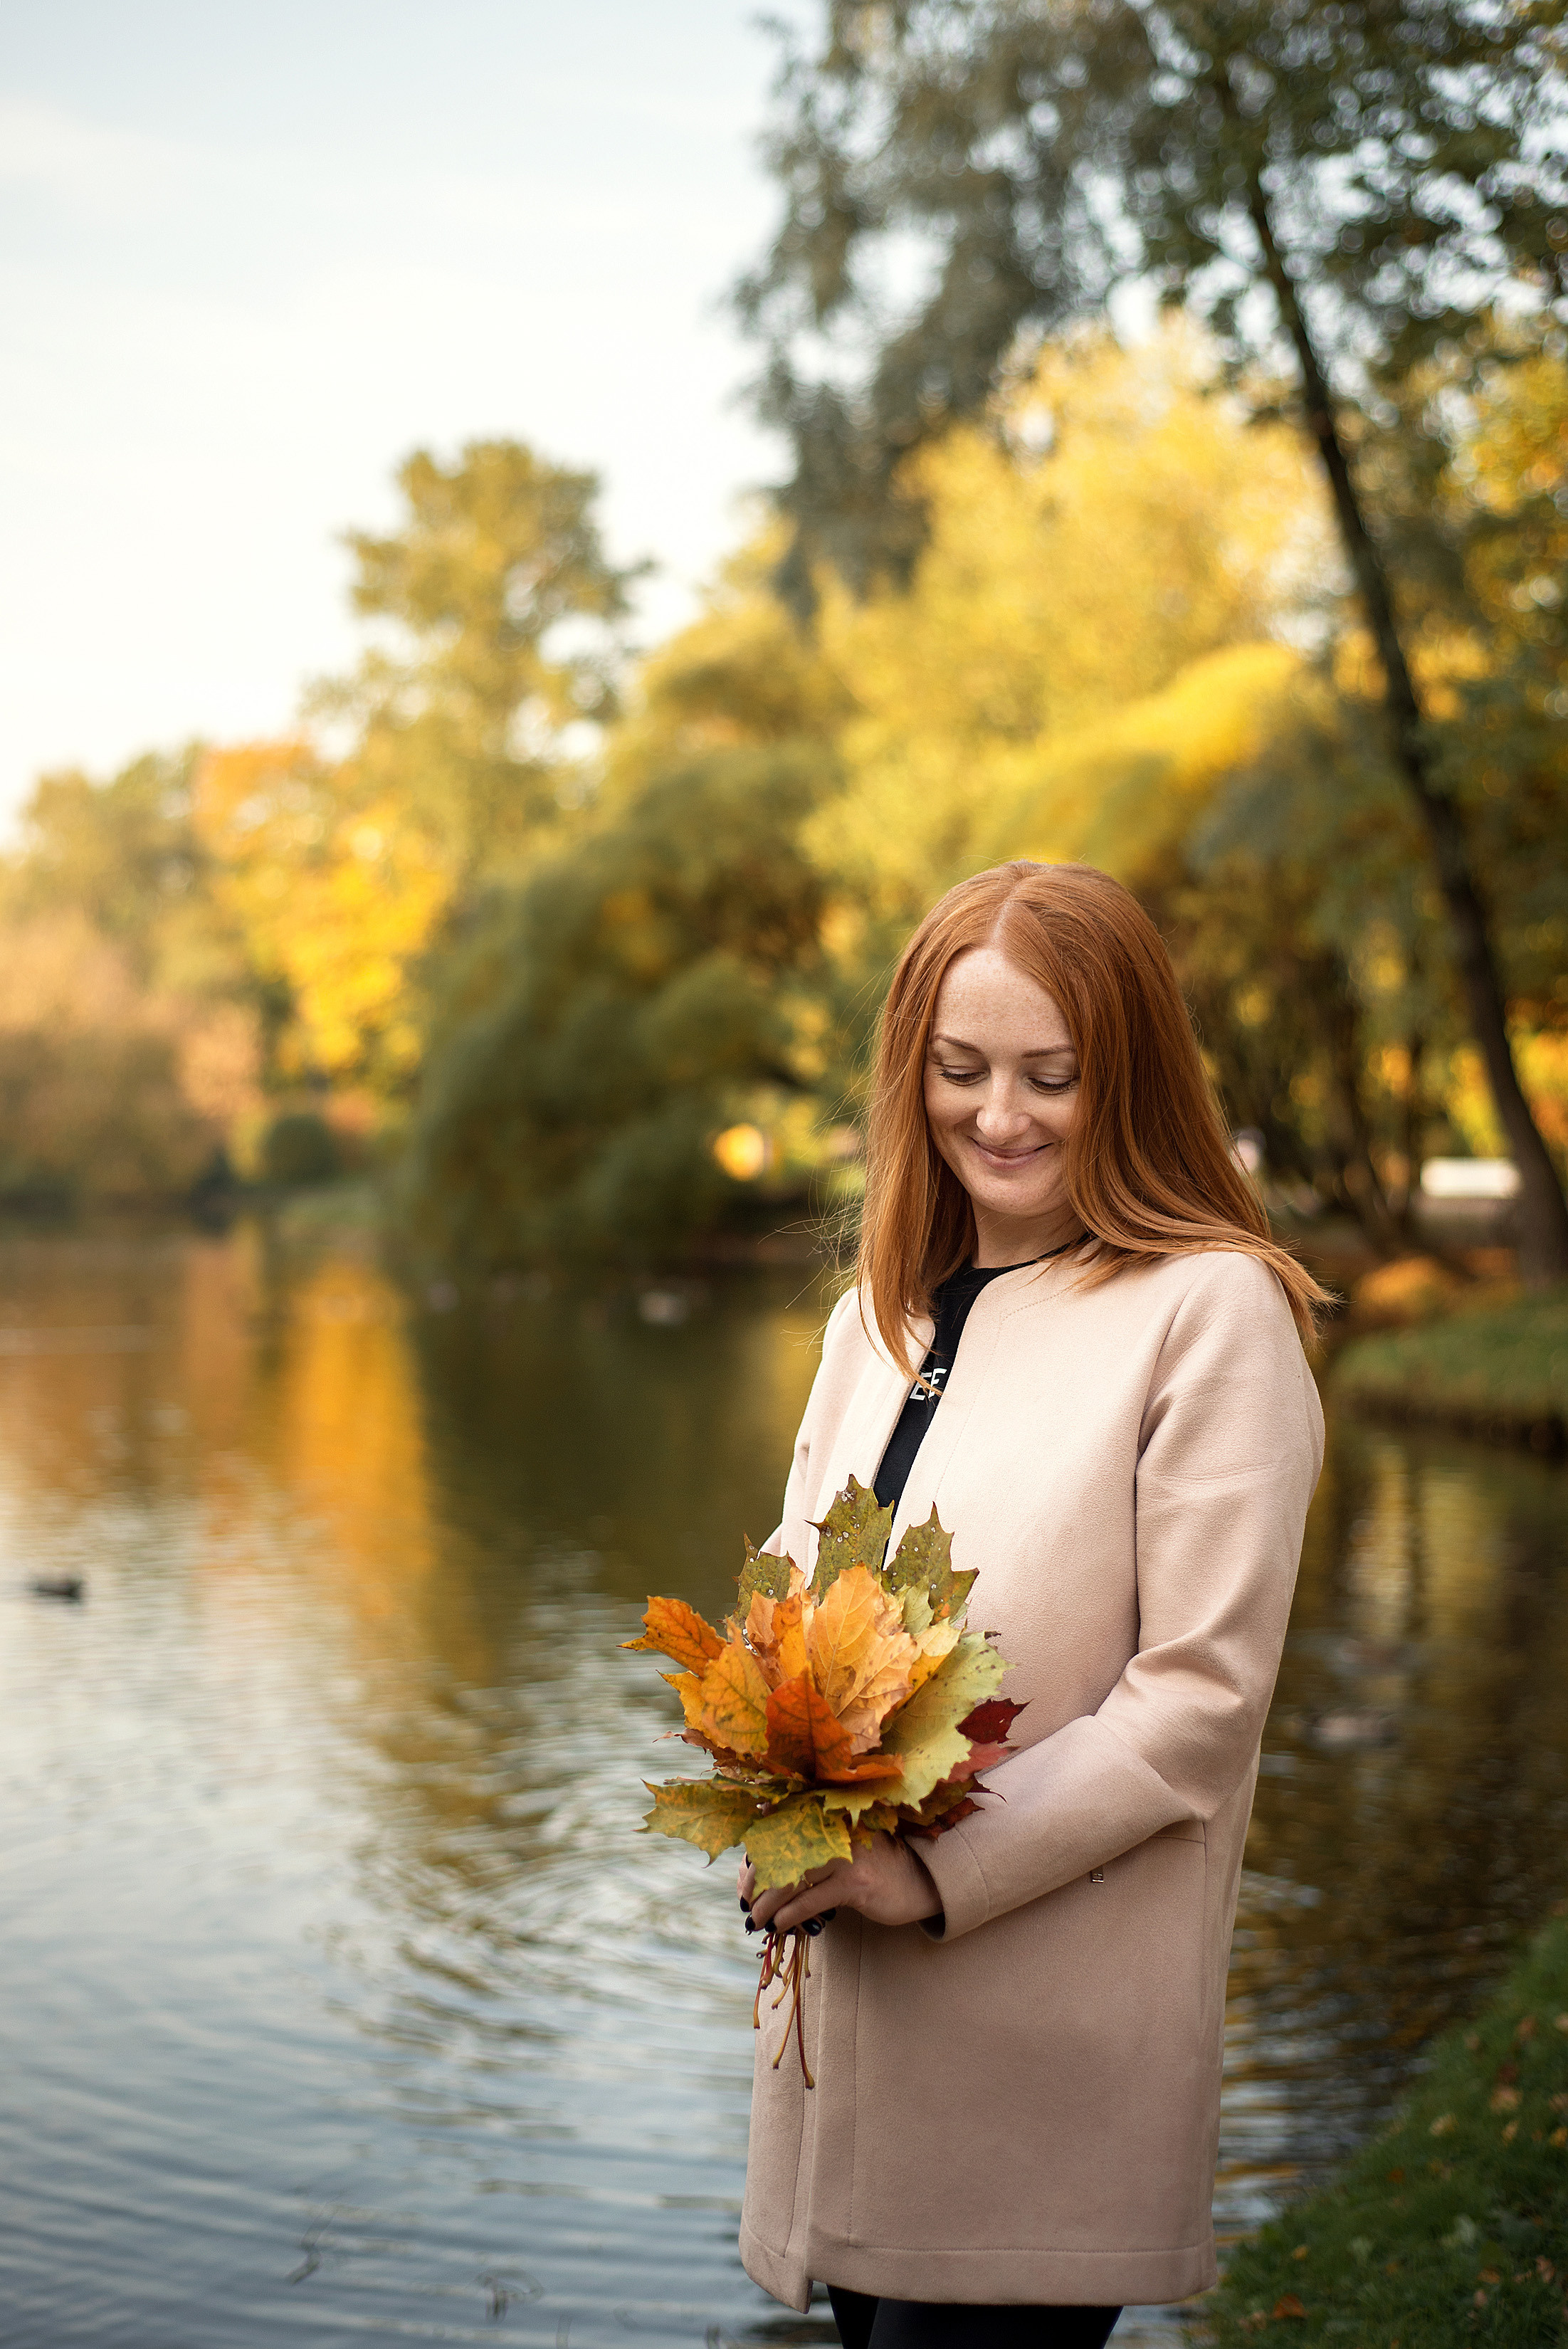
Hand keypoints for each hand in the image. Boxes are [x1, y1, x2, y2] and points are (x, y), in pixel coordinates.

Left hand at [738, 1832, 942, 1933]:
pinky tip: (779, 1925)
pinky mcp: (856, 1883)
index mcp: (828, 1816)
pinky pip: (812, 1901)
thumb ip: (809, 1848)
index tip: (743, 1876)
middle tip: (746, 1900)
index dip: (758, 1854)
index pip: (780, 1830)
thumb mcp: (841, 1848)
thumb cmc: (873, 1867)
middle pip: (782, 1853)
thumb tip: (760, 1862)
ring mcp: (847, 1855)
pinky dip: (790, 1915)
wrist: (919, 1881)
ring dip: (768, 1902)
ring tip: (756, 1918)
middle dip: (758, 1880)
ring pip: (793, 1878)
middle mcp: (835, 1829)